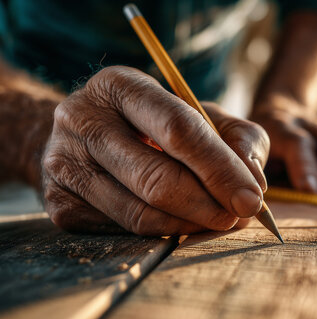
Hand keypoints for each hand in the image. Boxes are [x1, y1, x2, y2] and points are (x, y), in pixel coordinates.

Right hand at [42, 66, 268, 234]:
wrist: (83, 135)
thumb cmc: (154, 124)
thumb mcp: (199, 114)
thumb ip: (238, 138)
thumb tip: (254, 183)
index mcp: (120, 85)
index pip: (178, 129)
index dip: (220, 169)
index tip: (253, 199)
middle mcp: (82, 119)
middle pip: (157, 178)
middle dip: (209, 205)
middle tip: (238, 217)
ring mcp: (64, 163)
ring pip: (140, 214)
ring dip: (189, 225)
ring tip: (216, 221)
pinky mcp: (59, 203)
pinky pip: (123, 232)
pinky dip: (162, 233)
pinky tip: (180, 223)